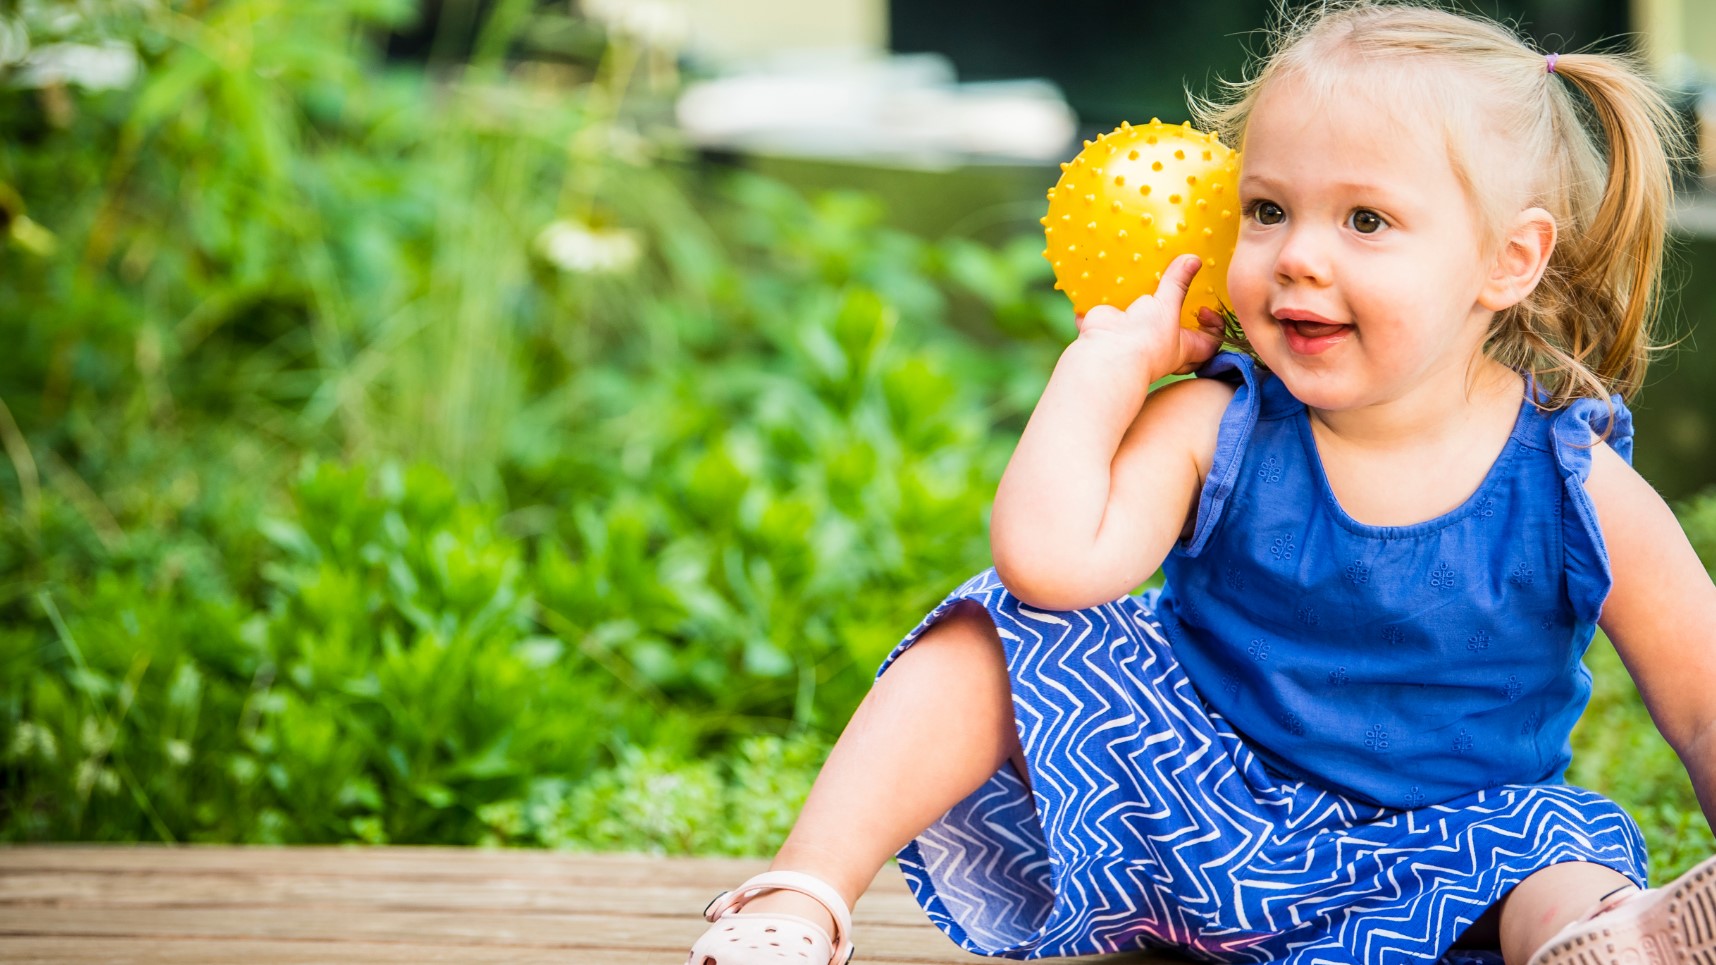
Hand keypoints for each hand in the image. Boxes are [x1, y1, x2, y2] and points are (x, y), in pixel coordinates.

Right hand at [1073, 254, 1225, 377]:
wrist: (1107, 353)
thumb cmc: (1147, 341)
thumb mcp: (1168, 307)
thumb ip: (1179, 283)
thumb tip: (1194, 260)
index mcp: (1184, 347)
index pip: (1209, 342)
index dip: (1214, 326)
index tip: (1204, 308)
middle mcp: (1161, 344)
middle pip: (1179, 334)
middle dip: (1180, 317)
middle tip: (1181, 294)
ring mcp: (1136, 337)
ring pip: (1146, 321)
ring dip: (1146, 305)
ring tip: (1150, 282)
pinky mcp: (1113, 328)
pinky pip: (1116, 314)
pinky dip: (1113, 302)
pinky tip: (1116, 284)